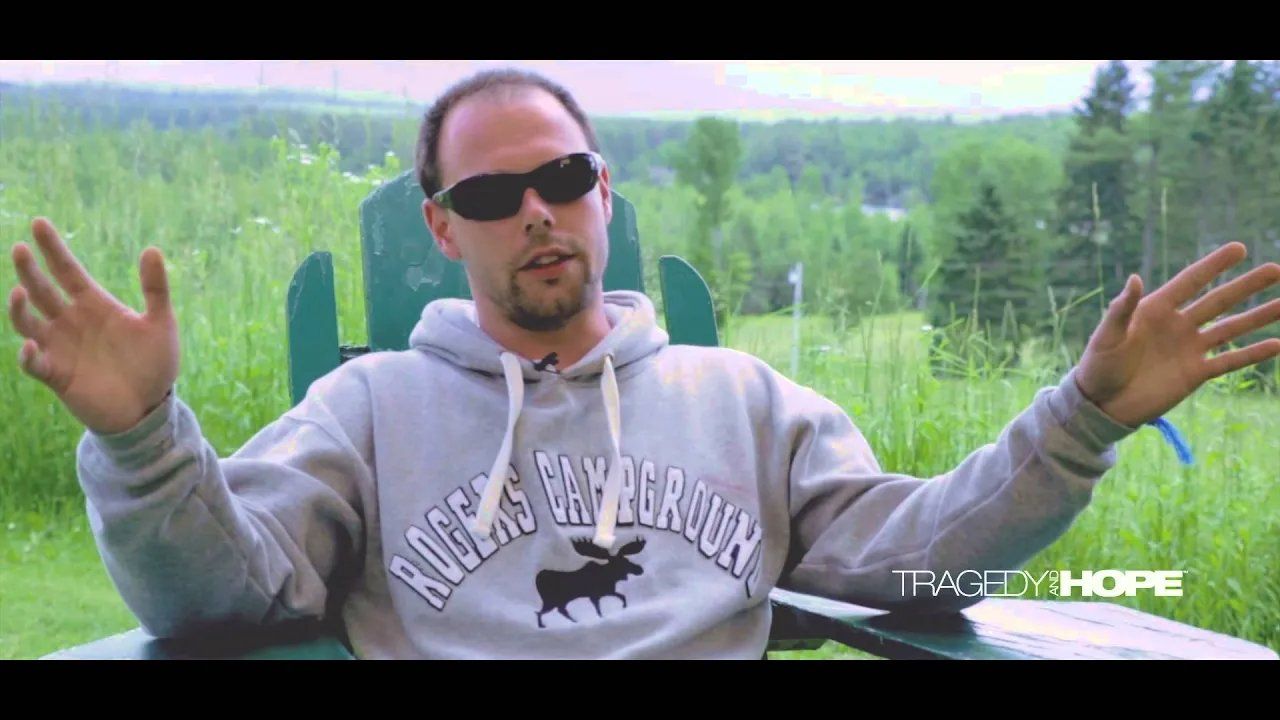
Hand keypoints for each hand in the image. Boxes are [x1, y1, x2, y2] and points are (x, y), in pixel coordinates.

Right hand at [8, 218, 179, 434]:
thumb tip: (152, 249)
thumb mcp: (161, 323)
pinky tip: (30, 344)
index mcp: (94, 305)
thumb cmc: (154, 364)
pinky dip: (28, 354)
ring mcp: (60, 347)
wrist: (149, 407)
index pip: (67, 270)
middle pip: (43, 290)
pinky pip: (34, 362)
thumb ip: (156, 289)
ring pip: (28, 322)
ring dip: (19, 309)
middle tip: (21, 249)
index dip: (53, 248)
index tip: (39, 223)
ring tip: (19, 292)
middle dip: (30, 270)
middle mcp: (71, 322)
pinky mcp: (57, 375)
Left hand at [1075, 242, 1279, 426]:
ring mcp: (1189, 349)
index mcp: (1155, 309)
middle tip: (1276, 270)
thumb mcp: (1106, 335)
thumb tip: (1135, 278)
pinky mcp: (1195, 373)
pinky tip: (1277, 344)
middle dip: (1247, 286)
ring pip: (1230, 329)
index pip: (1190, 282)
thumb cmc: (1098, 366)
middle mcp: (1178, 325)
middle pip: (1218, 301)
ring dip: (1258, 317)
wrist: (1101, 404)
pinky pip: (1228, 361)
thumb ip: (1122, 309)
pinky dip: (1252, 354)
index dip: (1213, 266)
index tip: (1239, 248)